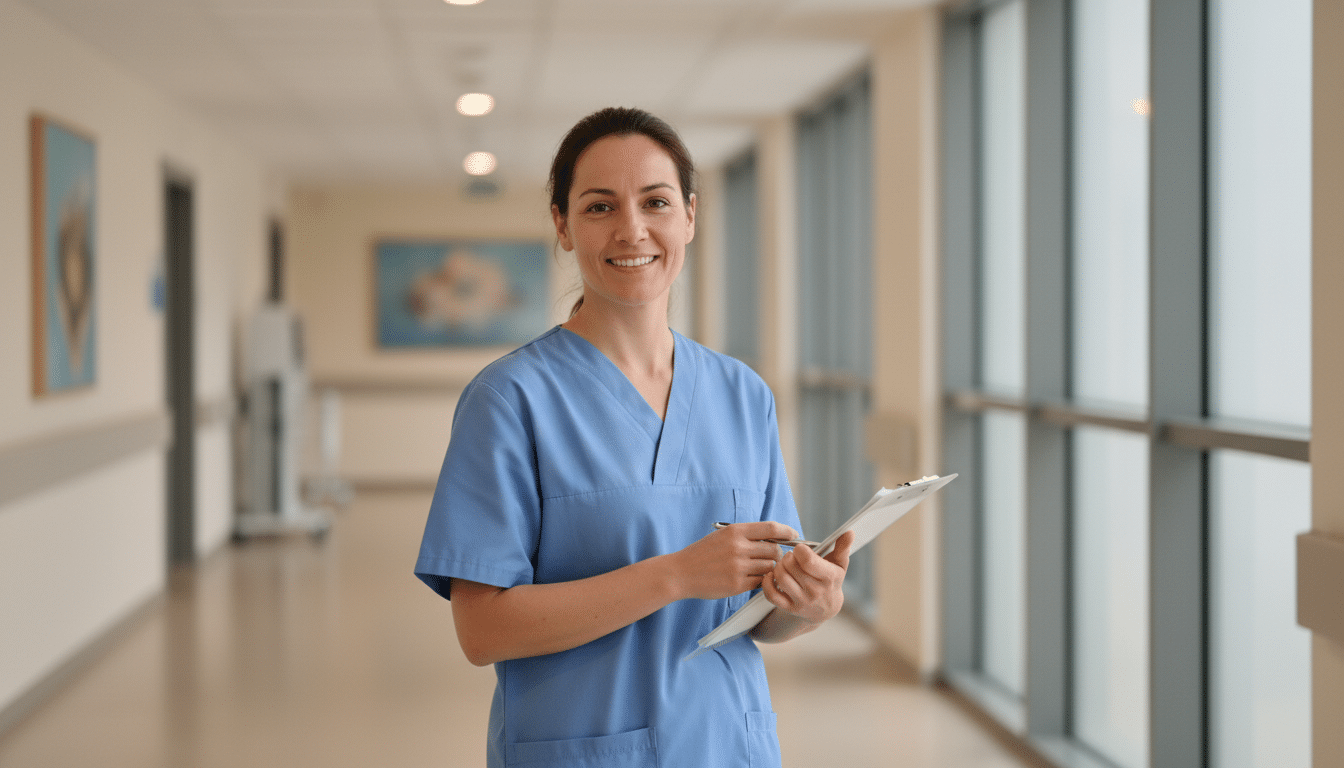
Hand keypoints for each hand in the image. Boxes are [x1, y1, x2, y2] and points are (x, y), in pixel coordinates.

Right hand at [671, 521, 795, 600]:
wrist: (681, 573)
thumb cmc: (703, 553)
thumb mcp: (723, 536)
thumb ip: (747, 535)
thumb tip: (775, 538)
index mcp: (735, 531)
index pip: (772, 529)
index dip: (787, 532)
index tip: (793, 535)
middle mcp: (738, 548)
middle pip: (774, 550)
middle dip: (777, 554)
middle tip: (771, 557)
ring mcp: (738, 567)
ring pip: (769, 567)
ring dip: (768, 568)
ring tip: (756, 568)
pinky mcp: (737, 585)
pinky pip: (760, 582)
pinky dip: (759, 580)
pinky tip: (749, 578)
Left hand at [760, 530, 854, 624]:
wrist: (825, 610)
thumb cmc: (831, 581)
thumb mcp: (839, 565)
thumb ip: (843, 547)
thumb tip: (849, 532)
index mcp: (828, 577)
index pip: (807, 560)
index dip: (799, 550)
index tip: (800, 549)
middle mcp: (815, 591)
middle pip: (790, 566)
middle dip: (787, 556)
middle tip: (790, 556)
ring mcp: (801, 601)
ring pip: (780, 578)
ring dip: (778, 567)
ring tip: (783, 565)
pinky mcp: (789, 608)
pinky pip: (771, 594)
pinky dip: (767, 582)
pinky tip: (772, 576)